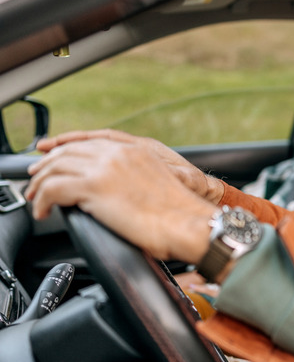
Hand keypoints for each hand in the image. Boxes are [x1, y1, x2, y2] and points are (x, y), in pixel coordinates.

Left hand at [26, 137, 215, 262]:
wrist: (189, 222)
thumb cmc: (180, 214)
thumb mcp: (158, 183)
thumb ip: (137, 177)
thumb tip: (120, 191)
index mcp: (137, 149)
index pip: (92, 139)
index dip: (67, 145)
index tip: (51, 153)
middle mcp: (120, 153)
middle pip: (69, 150)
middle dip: (48, 163)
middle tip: (36, 178)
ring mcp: (106, 168)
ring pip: (56, 166)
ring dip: (40, 182)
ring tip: (36, 197)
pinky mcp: (95, 188)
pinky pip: (53, 188)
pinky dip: (42, 199)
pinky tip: (44, 210)